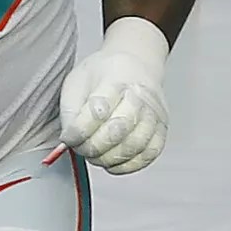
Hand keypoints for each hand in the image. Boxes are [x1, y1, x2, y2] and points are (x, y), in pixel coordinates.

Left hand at [60, 17, 170, 173]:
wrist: (136, 64)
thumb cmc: (105, 74)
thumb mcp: (77, 81)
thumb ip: (71, 112)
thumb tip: (68, 140)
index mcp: (115, 79)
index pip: (98, 110)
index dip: (79, 131)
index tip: (68, 138)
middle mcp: (139, 96)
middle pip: (118, 130)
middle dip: (93, 147)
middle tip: (81, 148)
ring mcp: (154, 114)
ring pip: (134, 145)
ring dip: (109, 158)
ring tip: (95, 155)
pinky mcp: (161, 129)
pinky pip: (148, 155)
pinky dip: (128, 165)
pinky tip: (113, 162)